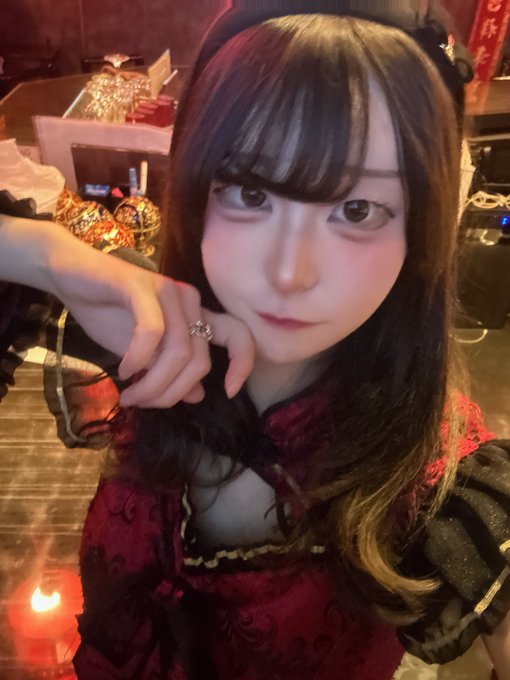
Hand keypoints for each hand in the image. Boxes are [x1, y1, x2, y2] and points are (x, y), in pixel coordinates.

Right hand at [47, 243, 254, 407]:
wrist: (71, 277)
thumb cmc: (109, 313)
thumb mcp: (145, 353)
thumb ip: (171, 370)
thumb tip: (198, 395)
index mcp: (197, 316)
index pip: (238, 336)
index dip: (242, 365)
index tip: (227, 393)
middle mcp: (190, 302)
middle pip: (199, 361)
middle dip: (170, 394)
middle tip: (140, 402)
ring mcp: (168, 291)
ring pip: (179, 353)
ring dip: (152, 384)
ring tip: (129, 395)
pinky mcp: (142, 286)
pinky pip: (153, 332)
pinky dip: (138, 358)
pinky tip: (123, 370)